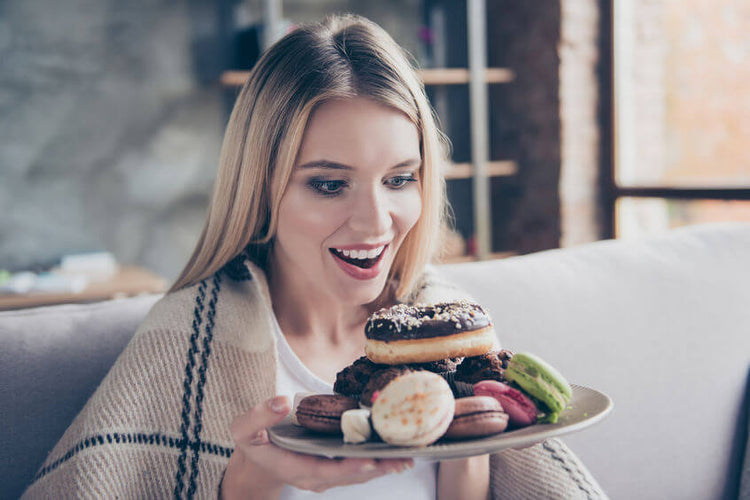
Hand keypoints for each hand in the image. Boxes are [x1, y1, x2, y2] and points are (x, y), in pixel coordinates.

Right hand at [220, 396, 413, 498]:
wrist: (256, 459)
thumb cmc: (252, 440)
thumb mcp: (245, 427)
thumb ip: (259, 415)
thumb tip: (280, 401)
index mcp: (293, 466)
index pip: (324, 470)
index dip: (347, 466)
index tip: (369, 459)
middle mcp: (312, 476)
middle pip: (348, 474)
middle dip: (376, 467)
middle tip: (402, 459)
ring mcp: (324, 475)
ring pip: (356, 474)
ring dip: (382, 466)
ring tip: (407, 457)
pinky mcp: (332, 469)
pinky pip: (357, 468)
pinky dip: (377, 461)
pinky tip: (396, 452)